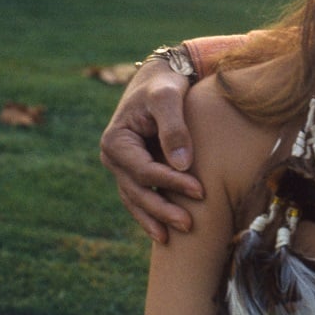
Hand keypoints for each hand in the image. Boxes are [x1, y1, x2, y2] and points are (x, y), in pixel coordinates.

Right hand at [100, 56, 203, 242]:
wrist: (161, 77)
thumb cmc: (166, 84)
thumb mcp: (169, 98)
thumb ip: (174, 128)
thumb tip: (182, 164)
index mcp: (116, 141)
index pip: (144, 171)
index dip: (170, 183)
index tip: (200, 190)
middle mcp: (114, 157)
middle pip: (138, 191)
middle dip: (162, 209)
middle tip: (189, 224)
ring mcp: (122, 167)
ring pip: (136, 199)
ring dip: (156, 218)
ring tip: (176, 237)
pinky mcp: (134, 170)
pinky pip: (140, 197)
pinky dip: (151, 214)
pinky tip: (164, 232)